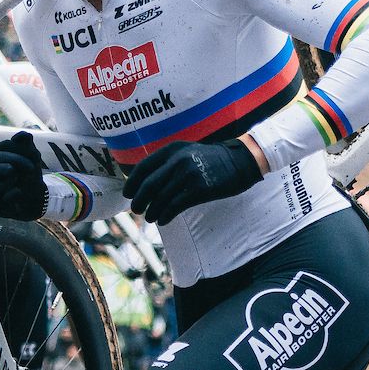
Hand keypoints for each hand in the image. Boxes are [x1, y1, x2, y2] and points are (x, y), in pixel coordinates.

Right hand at [0, 130, 45, 221]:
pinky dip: (9, 195)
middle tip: (31, 167)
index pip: (1, 147)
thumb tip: (24, 135)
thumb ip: (27, 145)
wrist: (37, 197)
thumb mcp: (32, 157)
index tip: (34, 155)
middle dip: (13, 160)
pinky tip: (19, 191)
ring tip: (17, 174)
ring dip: (0, 172)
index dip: (16, 148)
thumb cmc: (30, 174)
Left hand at [121, 139, 260, 225]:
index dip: (132, 183)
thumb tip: (145, 182)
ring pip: (160, 198)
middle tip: (137, 209)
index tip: (128, 194)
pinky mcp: (199, 190)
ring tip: (151, 217)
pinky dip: (165, 215)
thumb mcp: (187, 151)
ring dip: (152, 211)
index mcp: (172, 150)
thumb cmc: (212, 160)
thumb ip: (168, 162)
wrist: (240, 162)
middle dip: (139, 200)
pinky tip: (163, 220)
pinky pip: (175, 206)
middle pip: (148, 185)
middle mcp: (177, 161)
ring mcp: (188, 175)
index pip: (143, 168)